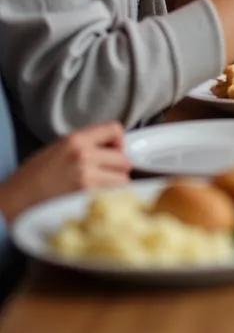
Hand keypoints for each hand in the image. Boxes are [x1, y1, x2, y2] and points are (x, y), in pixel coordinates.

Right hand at [0, 122, 129, 222]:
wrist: (10, 204)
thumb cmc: (31, 180)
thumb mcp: (57, 150)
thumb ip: (84, 146)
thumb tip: (111, 150)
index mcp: (75, 139)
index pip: (115, 129)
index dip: (118, 142)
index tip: (112, 153)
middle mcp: (83, 154)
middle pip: (124, 159)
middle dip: (118, 170)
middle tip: (104, 178)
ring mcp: (86, 176)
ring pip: (123, 180)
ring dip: (115, 187)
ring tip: (98, 192)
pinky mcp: (85, 197)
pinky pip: (114, 196)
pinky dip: (110, 200)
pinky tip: (96, 202)